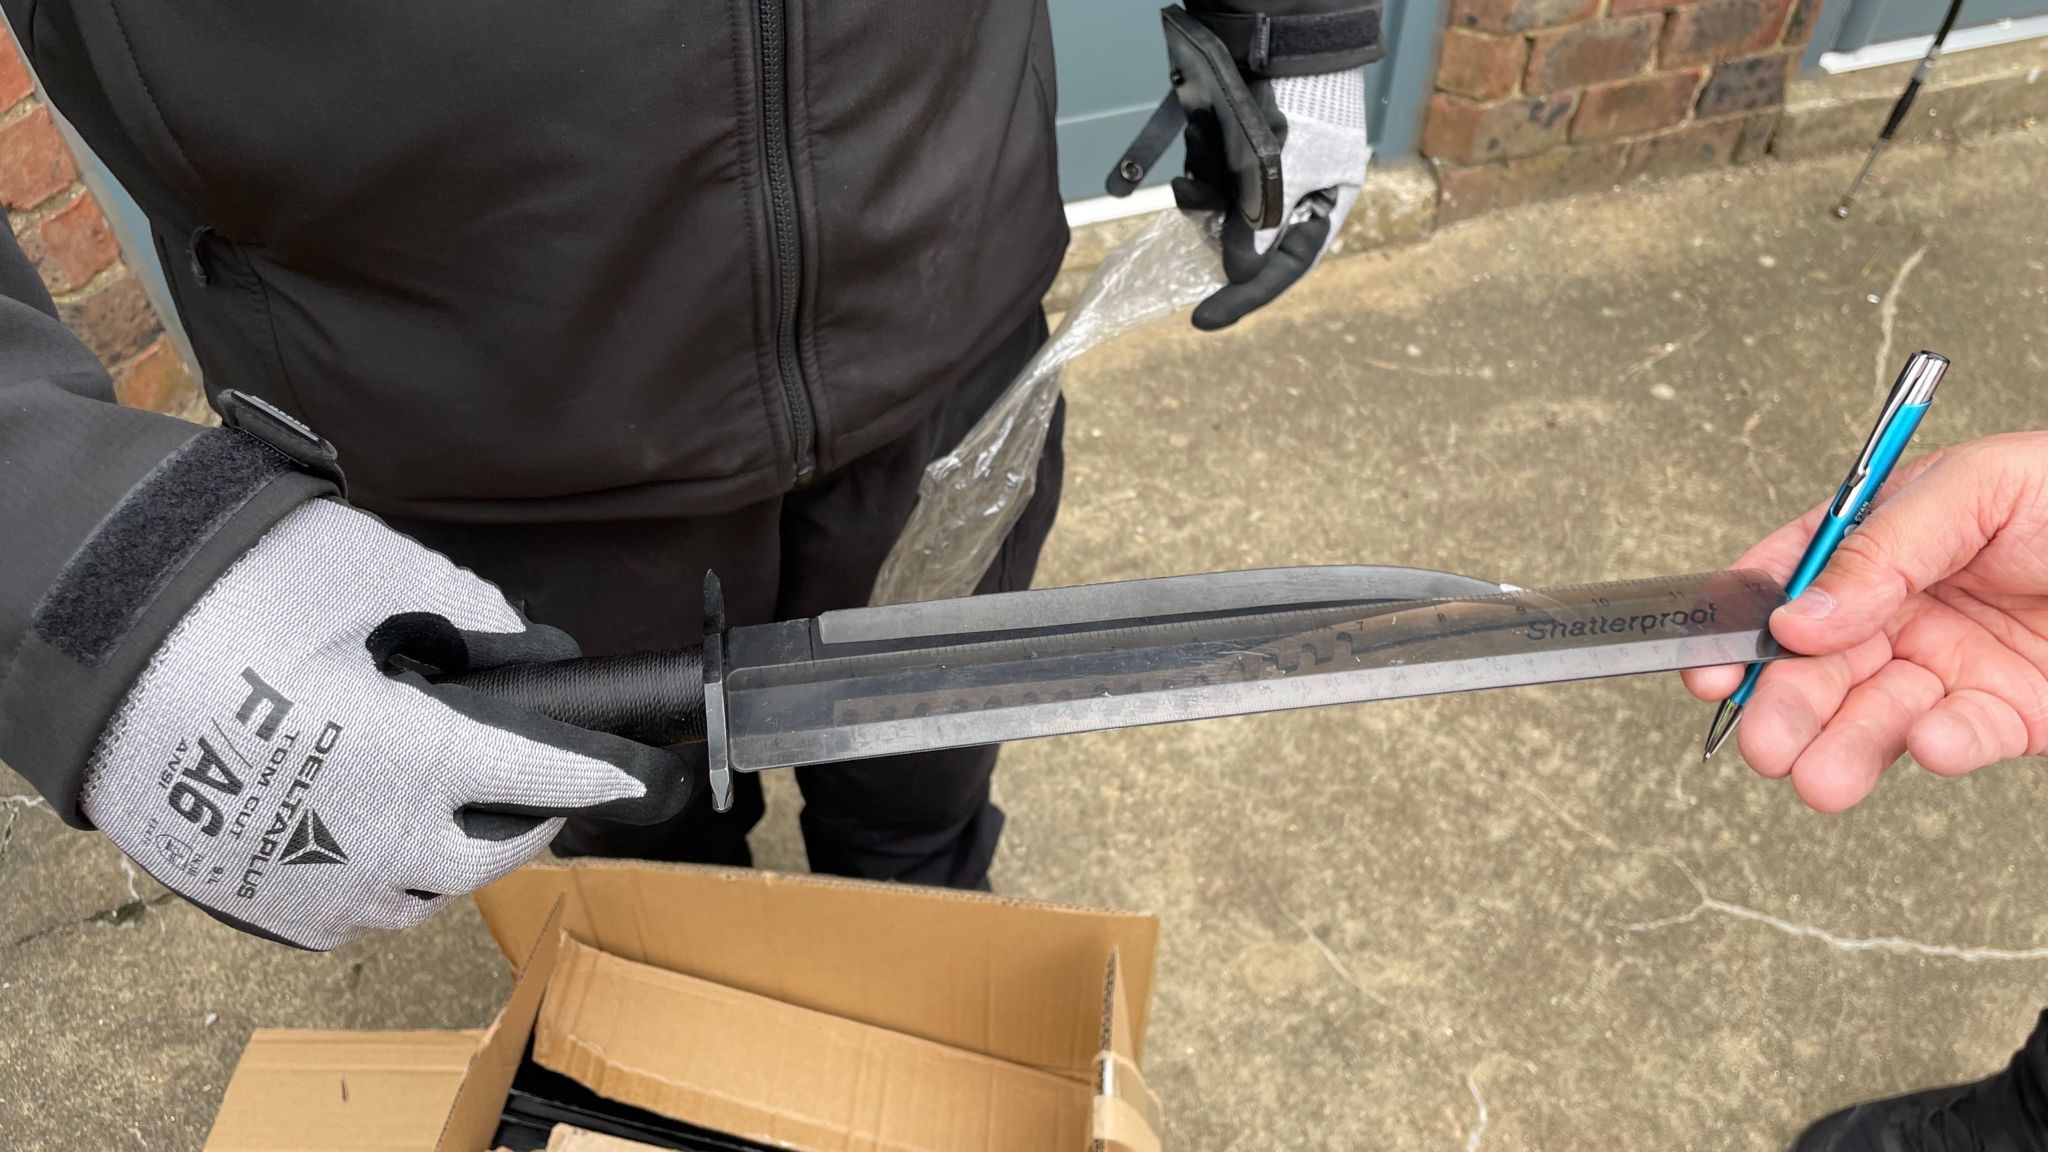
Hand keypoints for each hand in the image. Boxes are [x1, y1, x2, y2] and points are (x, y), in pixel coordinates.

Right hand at [81, 499, 689, 948]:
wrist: (96, 652)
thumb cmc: (237, 598)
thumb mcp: (377, 575)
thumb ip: (473, 615)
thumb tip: (528, 649)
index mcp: (416, 760)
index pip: (544, 776)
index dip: (601, 773)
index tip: (640, 774)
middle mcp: (377, 840)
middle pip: (494, 851)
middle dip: (529, 815)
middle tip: (535, 780)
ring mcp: (318, 885)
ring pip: (426, 892)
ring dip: (456, 851)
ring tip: (453, 801)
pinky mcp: (266, 906)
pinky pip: (356, 910)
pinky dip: (387, 876)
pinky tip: (376, 829)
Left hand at [1175, 67, 1367, 330]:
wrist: (1290, 38)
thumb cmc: (1305, 109)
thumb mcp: (1284, 176)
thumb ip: (1259, 227)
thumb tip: (1235, 273)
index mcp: (1321, 209)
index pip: (1282, 269)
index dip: (1243, 298)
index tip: (1201, 320)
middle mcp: (1292, 196)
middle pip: (1243, 240)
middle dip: (1212, 222)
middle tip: (1191, 195)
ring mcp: (1264, 172)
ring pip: (1219, 207)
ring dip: (1202, 186)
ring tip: (1200, 149)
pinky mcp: (1237, 149)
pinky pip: (1210, 173)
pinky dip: (1201, 158)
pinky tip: (1201, 128)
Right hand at [1684, 432, 2047, 810]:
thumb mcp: (1983, 490)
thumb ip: (1886, 550)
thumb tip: (1800, 615)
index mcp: (1890, 534)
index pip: (1793, 575)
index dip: (1745, 619)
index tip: (1712, 664)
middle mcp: (1909, 604)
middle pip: (1819, 661)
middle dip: (1785, 704)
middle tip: (1766, 742)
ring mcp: (1953, 662)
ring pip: (1873, 713)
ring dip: (1842, 746)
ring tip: (1820, 778)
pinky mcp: (2006, 715)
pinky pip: (1956, 738)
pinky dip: (1938, 748)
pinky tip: (1934, 742)